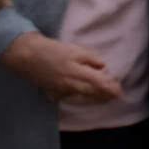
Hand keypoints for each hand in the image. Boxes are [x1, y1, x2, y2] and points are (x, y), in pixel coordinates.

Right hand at [0, 31, 122, 103]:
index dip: (109, 88)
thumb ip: (90, 58)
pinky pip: (71, 98)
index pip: (97, 82)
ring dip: (95, 99)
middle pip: (91, 93)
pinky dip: (82, 98)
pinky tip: (89, 96)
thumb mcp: (74, 49)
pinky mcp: (54, 94)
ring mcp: (60, 92)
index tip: (120, 92)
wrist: (28, 56)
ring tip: (106, 98)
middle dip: (105, 96)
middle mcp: (69, 85)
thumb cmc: (52, 49)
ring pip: (82, 99)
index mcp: (75, 72)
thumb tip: (103, 67)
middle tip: (116, 96)